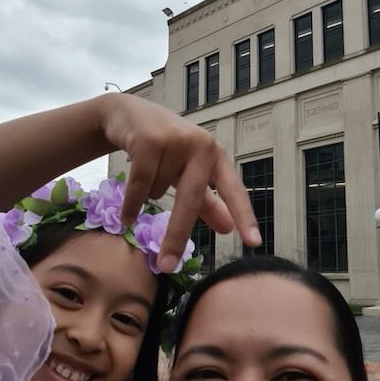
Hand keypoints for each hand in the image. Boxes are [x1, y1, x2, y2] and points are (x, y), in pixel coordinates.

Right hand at [96, 94, 259, 271]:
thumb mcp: (189, 173)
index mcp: (216, 157)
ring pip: (159, 192)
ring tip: (146, 172)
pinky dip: (131, 204)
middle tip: (168, 266)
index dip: (244, 217)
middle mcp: (202, 146)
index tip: (253, 243)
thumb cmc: (166, 149)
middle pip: (192, 200)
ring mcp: (177, 140)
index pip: (234, 190)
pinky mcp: (150, 140)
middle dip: (177, 235)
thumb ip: (209, 201)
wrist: (128, 114)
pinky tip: (126, 216)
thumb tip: (228, 230)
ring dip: (149, 193)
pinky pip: (139, 186)